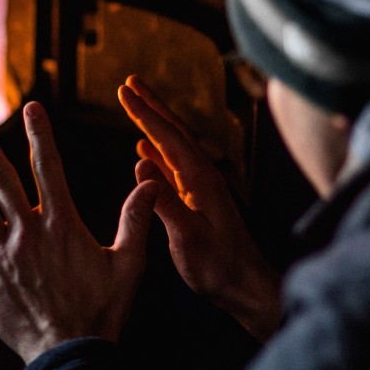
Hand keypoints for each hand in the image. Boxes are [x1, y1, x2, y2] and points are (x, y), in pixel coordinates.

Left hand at [0, 101, 159, 364]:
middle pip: (2, 179)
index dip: (39, 135)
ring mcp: (2, 254)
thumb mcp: (129, 263)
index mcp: (62, 224)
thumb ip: (135, 220)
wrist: (68, 354)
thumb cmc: (102, 310)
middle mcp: (27, 232)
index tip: (31, 108)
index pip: (48, 168)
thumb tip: (151, 183)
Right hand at [118, 75, 281, 340]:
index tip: (124, 91)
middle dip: (151, 106)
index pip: (168, 138)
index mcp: (200, 180)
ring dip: (153, 125)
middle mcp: (203, 177)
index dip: (144, 113)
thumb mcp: (188, 237)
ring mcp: (201, 188)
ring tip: (135, 107)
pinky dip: (157, 154)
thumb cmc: (219, 267)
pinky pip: (173, 168)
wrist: (246, 287)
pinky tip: (144, 152)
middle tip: (129, 82)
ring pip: (173, 147)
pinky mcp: (198, 202)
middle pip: (174, 132)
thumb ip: (164, 202)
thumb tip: (140, 166)